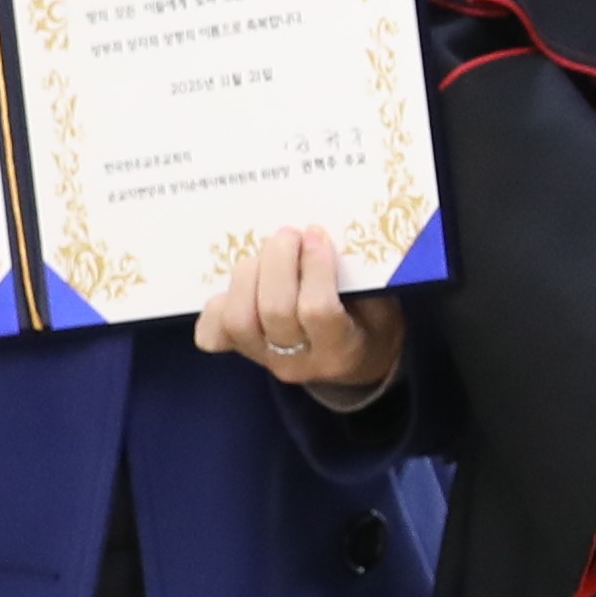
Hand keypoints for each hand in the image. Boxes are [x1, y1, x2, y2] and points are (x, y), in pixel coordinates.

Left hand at [195, 223, 403, 408]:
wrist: (353, 362)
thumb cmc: (370, 324)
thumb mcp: (382, 306)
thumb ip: (358, 280)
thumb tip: (321, 237)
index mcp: (340, 350)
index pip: (318, 311)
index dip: (314, 267)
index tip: (317, 235)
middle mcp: (298, 361)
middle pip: (274, 311)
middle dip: (277, 261)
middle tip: (289, 234)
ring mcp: (264, 359)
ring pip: (239, 319)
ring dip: (248, 275)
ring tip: (265, 254)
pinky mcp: (241, 353)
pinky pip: (213, 332)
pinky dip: (218, 303)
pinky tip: (241, 284)